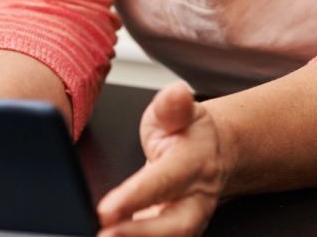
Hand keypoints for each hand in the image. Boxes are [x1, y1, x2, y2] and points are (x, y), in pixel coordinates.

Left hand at [96, 83, 232, 235]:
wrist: (213, 153)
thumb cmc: (187, 132)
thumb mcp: (176, 111)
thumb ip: (170, 106)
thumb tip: (177, 94)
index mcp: (192, 164)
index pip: (161, 182)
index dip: (134, 198)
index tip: (105, 209)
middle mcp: (195, 198)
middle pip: (174, 226)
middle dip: (138, 234)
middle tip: (103, 235)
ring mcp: (190, 220)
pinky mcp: (178, 232)